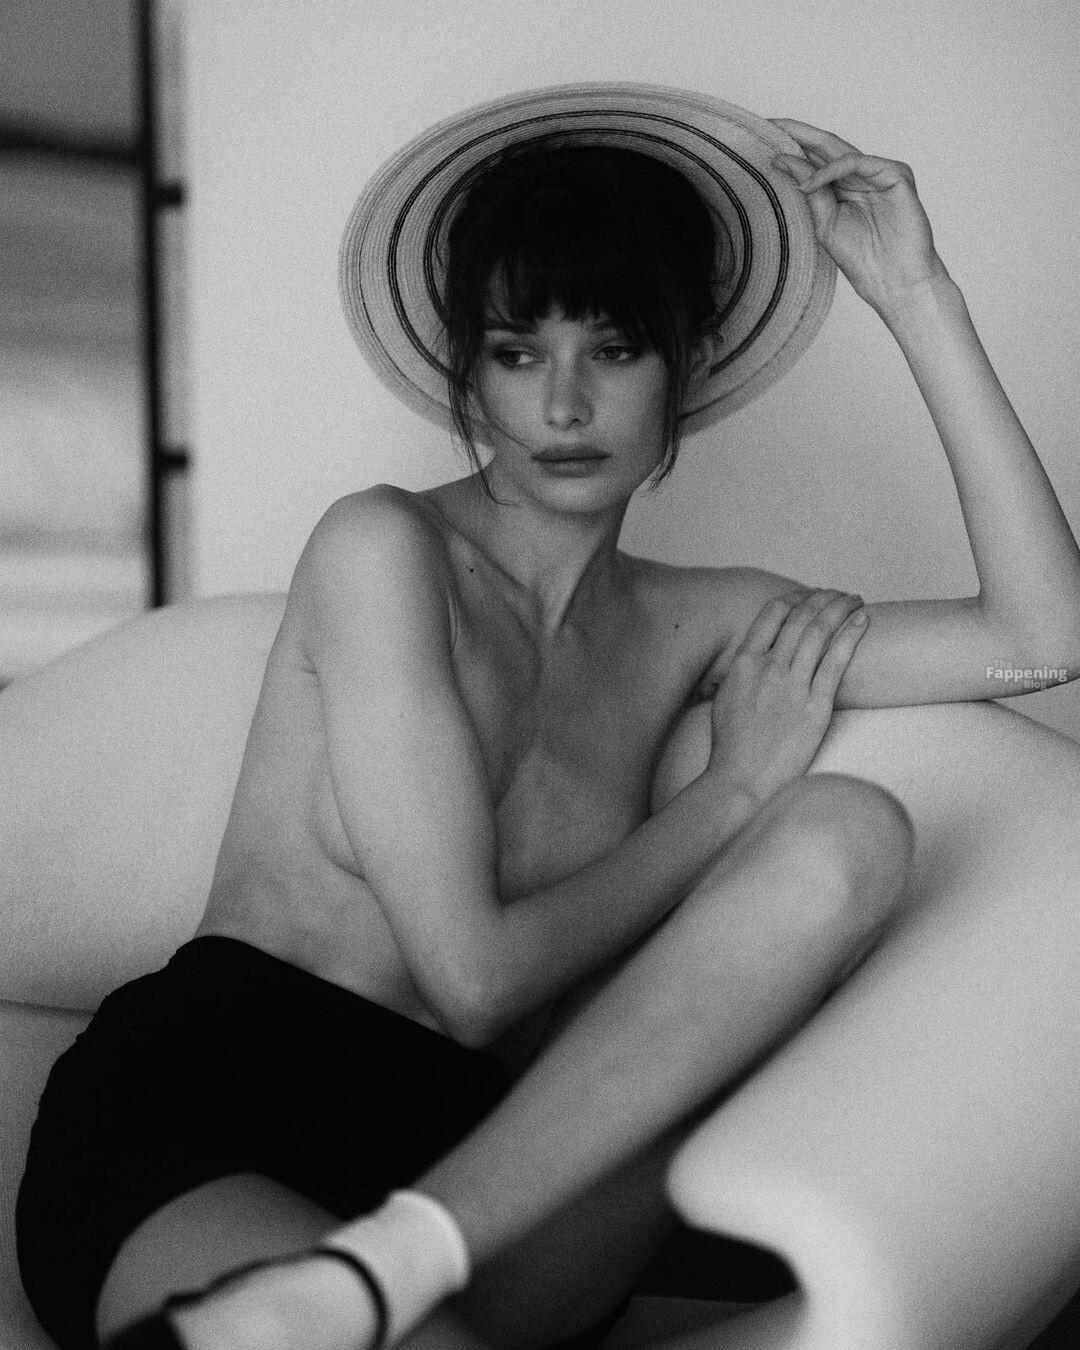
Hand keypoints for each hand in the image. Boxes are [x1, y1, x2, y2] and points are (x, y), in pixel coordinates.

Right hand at [706, 589, 869, 802]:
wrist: (741, 779)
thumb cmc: (731, 747)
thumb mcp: (726, 698)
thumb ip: (743, 674)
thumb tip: (756, 660)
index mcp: (743, 664)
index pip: (771, 615)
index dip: (794, 599)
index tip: (809, 596)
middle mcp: (768, 668)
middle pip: (800, 618)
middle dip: (823, 599)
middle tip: (838, 593)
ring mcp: (792, 686)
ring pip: (819, 632)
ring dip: (840, 609)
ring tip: (854, 599)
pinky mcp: (815, 706)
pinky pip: (836, 663)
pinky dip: (851, 636)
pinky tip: (862, 621)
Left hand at [769, 118, 945, 316]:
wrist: (895, 283)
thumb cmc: (863, 259)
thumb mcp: (824, 223)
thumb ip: (808, 191)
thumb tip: (781, 160)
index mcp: (844, 186)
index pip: (815, 158)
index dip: (791, 145)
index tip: (761, 136)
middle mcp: (862, 175)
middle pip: (826, 145)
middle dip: (797, 133)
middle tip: (767, 123)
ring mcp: (880, 173)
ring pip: (840, 150)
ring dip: (808, 147)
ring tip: (778, 148)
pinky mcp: (896, 175)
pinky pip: (858, 163)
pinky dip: (832, 170)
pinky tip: (809, 182)